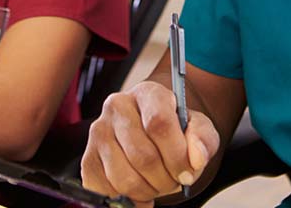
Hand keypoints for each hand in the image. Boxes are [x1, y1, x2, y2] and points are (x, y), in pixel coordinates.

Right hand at [81, 81, 219, 206]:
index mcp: (147, 93)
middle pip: (142, 155)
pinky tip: (138, 191)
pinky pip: (105, 190)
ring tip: (156, 184)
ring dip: (147, 192)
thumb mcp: (198, 128)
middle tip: (173, 182)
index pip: (158, 123)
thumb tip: (195, 159)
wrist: (153, 134)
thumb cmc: (175, 131)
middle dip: (164, 180)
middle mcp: (117, 107)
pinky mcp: (88, 158)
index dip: (176, 155)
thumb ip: (202, 139)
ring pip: (123, 177)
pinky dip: (126, 199)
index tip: (187, 173)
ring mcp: (98, 132)